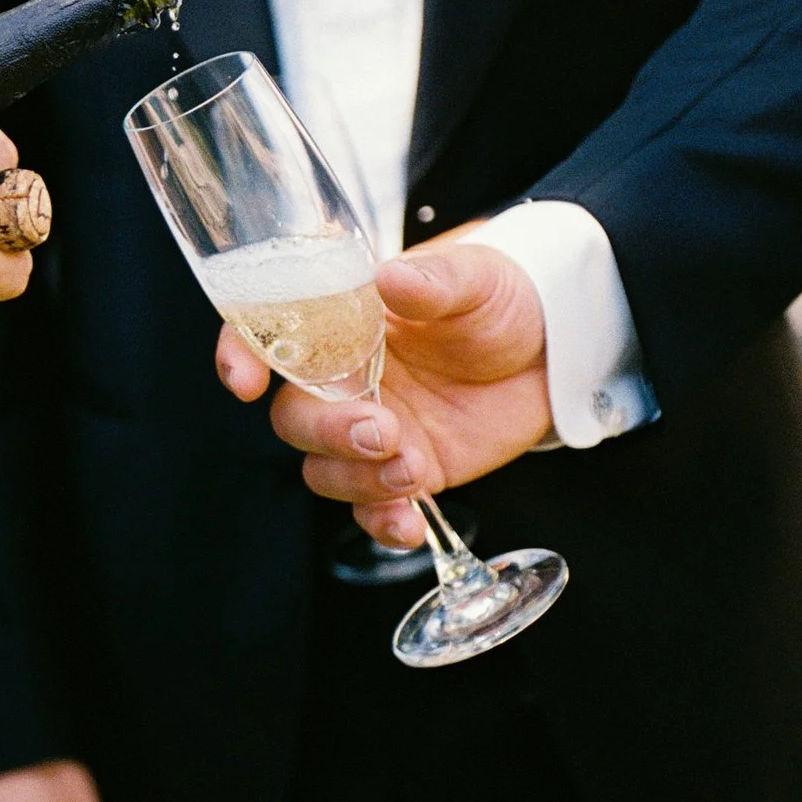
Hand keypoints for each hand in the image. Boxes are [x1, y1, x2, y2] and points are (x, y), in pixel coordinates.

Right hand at [218, 241, 550, 546]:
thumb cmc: (504, 298)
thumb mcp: (475, 278)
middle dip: (326, 432)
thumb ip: (432, 282)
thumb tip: (390, 278)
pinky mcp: (410, 469)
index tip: (246, 381)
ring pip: (325, 470)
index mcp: (343, 324)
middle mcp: (345, 380)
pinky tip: (410, 522)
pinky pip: (374, 510)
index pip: (268, 335)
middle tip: (381, 429)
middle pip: (293, 418)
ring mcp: (374, 430)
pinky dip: (383, 523)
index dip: (241, 354)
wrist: (560, 348)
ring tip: (413, 466)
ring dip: (358, 480)